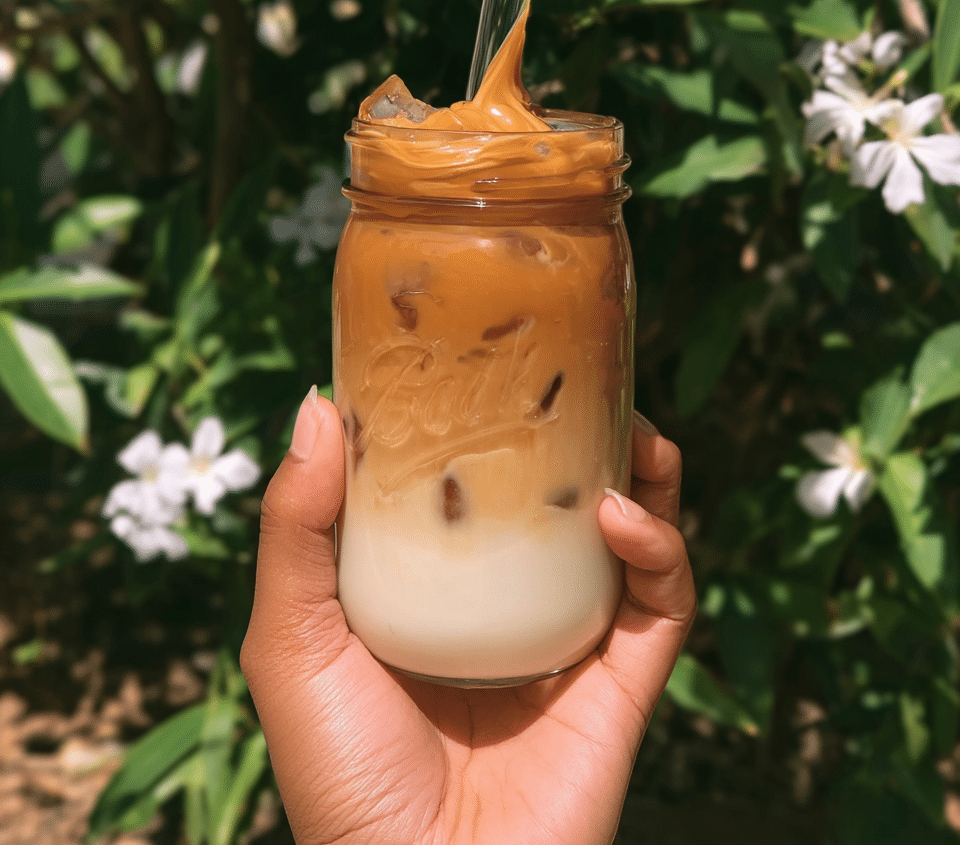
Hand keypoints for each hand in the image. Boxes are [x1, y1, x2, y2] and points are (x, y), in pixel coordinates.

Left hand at [242, 394, 695, 844]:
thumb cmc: (342, 777)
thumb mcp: (292, 641)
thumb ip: (295, 531)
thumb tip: (317, 407)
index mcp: (432, 589)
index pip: (466, 488)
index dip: (481, 424)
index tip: (484, 360)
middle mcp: (506, 604)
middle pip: (556, 501)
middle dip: (581, 438)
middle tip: (583, 380)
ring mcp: (569, 640)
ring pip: (626, 538)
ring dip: (642, 475)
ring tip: (634, 425)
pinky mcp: (624, 682)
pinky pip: (661, 600)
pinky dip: (659, 548)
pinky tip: (627, 512)